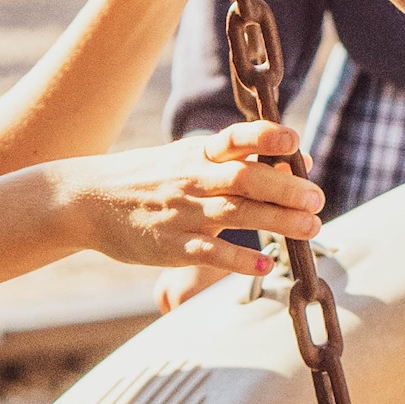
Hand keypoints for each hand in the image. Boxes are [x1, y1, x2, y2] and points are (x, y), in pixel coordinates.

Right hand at [72, 123, 324, 275]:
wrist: (87, 202)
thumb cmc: (147, 180)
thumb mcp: (186, 159)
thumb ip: (237, 161)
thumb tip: (295, 162)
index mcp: (196, 153)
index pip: (235, 138)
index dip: (266, 138)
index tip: (295, 143)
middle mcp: (192, 178)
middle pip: (244, 179)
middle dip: (284, 188)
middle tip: (317, 198)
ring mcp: (182, 212)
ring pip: (235, 214)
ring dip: (277, 222)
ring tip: (312, 228)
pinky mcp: (171, 245)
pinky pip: (210, 253)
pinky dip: (240, 260)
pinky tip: (267, 265)